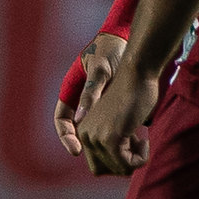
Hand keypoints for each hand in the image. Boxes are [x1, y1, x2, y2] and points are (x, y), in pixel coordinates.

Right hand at [55, 33, 127, 156]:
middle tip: (106, 157)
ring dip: (109, 145)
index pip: (62, 120)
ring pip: (98, 134)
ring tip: (124, 148)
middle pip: (80, 132)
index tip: (76, 150)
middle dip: (92, 148)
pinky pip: (114, 129)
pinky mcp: (113, 108)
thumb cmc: (109, 49)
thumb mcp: (100, 69)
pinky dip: (122, 137)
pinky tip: (136, 137)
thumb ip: (90, 92)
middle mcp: (82, 101)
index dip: (66, 137)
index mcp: (71, 91)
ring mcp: (97, 106)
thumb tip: (80, 120)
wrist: (127, 40)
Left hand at [77, 56, 158, 176]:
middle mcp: (84, 135)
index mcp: (83, 131)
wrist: (137, 73)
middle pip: (105, 170)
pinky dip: (140, 158)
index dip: (118, 160)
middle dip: (125, 163)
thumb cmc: (133, 95)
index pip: (98, 166)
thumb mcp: (117, 123)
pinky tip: (144, 138)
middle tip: (136, 141)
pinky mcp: (110, 138)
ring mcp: (95, 137)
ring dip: (136, 159)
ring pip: (119, 169)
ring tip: (140, 137)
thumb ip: (112, 143)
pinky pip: (127, 164)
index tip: (130, 142)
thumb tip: (120, 170)